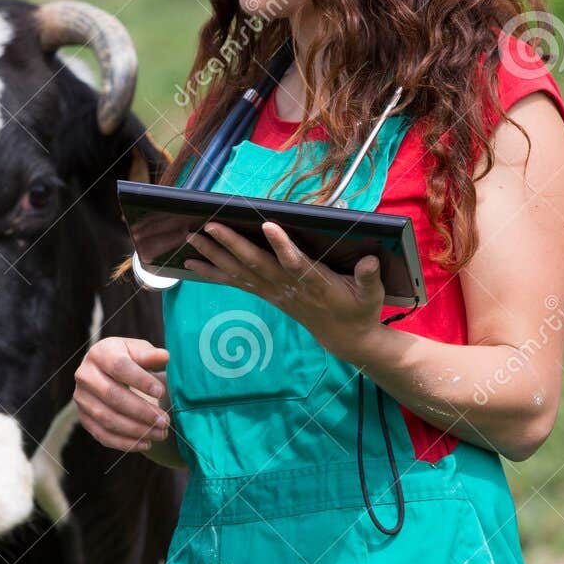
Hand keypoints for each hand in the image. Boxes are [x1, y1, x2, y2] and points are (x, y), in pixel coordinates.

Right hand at [74, 336, 170, 452]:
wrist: (107, 371)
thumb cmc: (129, 359)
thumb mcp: (139, 351)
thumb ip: (150, 355)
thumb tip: (164, 356)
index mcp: (99, 353)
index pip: (119, 367)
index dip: (140, 381)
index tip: (161, 392)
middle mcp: (85, 375)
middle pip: (112, 395)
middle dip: (141, 411)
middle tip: (165, 421)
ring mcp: (81, 398)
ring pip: (107, 418)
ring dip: (136, 429)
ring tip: (160, 433)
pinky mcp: (83, 417)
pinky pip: (102, 434)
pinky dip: (124, 442)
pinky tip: (145, 444)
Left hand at [183, 221, 385, 362]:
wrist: (345, 337)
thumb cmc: (360, 309)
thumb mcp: (372, 295)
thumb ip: (368, 277)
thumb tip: (370, 260)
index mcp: (315, 282)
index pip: (296, 262)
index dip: (282, 246)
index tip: (269, 225)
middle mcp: (288, 287)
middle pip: (256, 264)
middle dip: (232, 244)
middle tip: (210, 226)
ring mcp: (274, 292)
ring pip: (239, 271)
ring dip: (214, 255)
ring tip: (192, 238)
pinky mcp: (266, 294)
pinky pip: (234, 282)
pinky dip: (212, 272)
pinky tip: (190, 263)